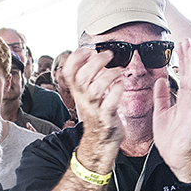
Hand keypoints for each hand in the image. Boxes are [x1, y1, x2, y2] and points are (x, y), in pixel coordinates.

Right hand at [61, 45, 124, 164]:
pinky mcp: (107, 117)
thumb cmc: (97, 113)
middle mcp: (84, 98)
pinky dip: (118, 90)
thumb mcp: (87, 94)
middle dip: (96, 61)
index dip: (76, 57)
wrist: (100, 140)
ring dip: (109, 75)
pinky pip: (111, 102)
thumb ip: (87, 76)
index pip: (68, 71)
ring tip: (118, 71)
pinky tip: (122, 84)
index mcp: (78, 91)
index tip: (88, 50)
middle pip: (82, 77)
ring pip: (96, 88)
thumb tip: (90, 54)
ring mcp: (94, 108)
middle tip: (108, 55)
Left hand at [152, 39, 190, 179]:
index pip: (184, 75)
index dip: (182, 60)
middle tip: (187, 41)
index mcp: (183, 100)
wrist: (174, 156)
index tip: (180, 45)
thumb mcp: (160, 112)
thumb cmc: (170, 138)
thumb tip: (160, 80)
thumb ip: (161, 96)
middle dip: (189, 57)